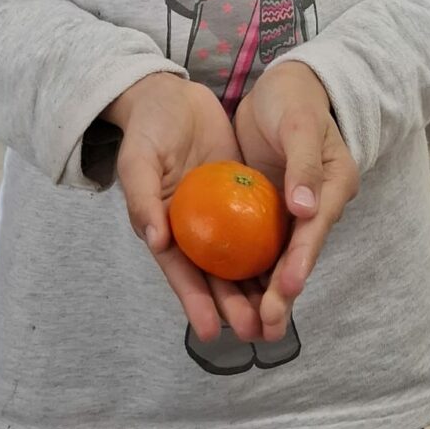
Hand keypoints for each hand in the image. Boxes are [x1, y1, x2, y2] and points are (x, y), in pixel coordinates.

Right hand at [105, 74, 264, 344]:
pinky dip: (272, 249)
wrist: (172, 96)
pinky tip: (291, 269)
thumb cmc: (148, 129)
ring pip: (240, 259)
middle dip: (234, 306)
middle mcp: (193, 229)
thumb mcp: (138, 159)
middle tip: (256, 333)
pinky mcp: (242, 194)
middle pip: (215, 275)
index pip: (181, 272)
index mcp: (163, 227)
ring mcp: (220, 214)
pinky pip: (259, 226)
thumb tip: (155, 239)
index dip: (194, 301)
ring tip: (277, 319)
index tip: (210, 331)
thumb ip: (143, 199)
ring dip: (257, 288)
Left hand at [234, 62, 359, 342]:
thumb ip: (304, 165)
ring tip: (251, 330)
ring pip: (277, 257)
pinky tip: (232, 297)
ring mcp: (291, 210)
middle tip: (265, 329)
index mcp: (334, 187)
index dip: (300, 261)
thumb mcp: (300, 124)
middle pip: (297, 255)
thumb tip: (307, 209)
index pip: (314, 230)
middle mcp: (315, 206)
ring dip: (265, 293)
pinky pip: (257, 243)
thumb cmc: (296, 98)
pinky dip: (248, 270)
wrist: (285, 85)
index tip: (284, 289)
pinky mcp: (267, 208)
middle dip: (282, 294)